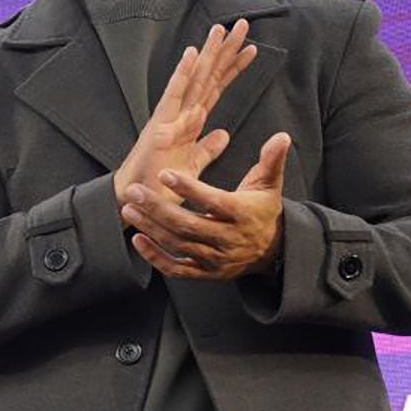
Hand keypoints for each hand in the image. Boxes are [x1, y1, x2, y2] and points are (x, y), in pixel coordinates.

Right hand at [115, 20, 258, 211]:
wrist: (139, 200)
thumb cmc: (160, 183)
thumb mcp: (194, 165)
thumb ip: (208, 148)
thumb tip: (223, 134)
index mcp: (191, 121)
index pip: (216, 88)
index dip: (233, 68)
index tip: (251, 49)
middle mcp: (182, 113)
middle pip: (208, 76)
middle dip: (225, 51)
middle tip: (243, 25)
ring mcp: (170, 116)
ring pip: (194, 78)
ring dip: (207, 53)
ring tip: (220, 29)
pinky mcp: (160, 124)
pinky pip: (173, 94)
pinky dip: (181, 74)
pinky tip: (191, 54)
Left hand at [122, 132, 290, 279]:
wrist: (272, 250)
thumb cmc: (262, 211)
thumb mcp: (269, 185)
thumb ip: (271, 161)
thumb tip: (282, 136)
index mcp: (241, 214)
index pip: (212, 201)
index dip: (188, 189)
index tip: (164, 174)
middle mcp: (227, 239)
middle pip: (187, 225)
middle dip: (158, 208)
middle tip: (134, 191)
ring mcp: (215, 259)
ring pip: (178, 246)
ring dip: (151, 228)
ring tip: (129, 209)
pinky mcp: (205, 273)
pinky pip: (176, 269)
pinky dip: (155, 257)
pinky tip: (138, 240)